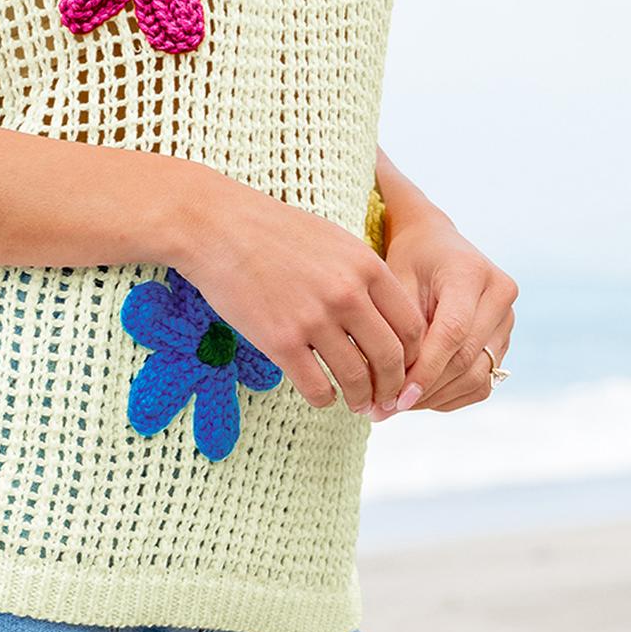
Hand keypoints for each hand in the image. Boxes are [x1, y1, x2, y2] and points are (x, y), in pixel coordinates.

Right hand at [169, 170, 427, 414]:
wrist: (216, 227)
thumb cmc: (272, 230)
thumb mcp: (333, 239)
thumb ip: (363, 273)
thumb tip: (384, 312)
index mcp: (366, 266)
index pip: (411, 326)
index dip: (414, 356)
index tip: (405, 368)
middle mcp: (347, 294)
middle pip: (391, 357)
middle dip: (393, 386)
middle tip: (387, 399)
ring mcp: (313, 319)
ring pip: (356, 378)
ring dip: (361, 399)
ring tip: (357, 405)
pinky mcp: (280, 341)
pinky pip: (317, 387)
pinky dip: (325, 399)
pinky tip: (323, 396)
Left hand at [369, 210, 516, 417]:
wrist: (434, 243)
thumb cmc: (409, 258)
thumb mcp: (395, 279)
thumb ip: (398, 327)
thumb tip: (389, 383)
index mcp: (471, 272)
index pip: (453, 333)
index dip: (425, 370)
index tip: (396, 397)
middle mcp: (500, 295)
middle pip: (466, 358)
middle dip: (426, 389)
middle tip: (387, 409)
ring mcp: (507, 319)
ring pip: (477, 377)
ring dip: (437, 397)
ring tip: (399, 406)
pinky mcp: (505, 339)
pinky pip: (483, 381)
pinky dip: (451, 396)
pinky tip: (421, 396)